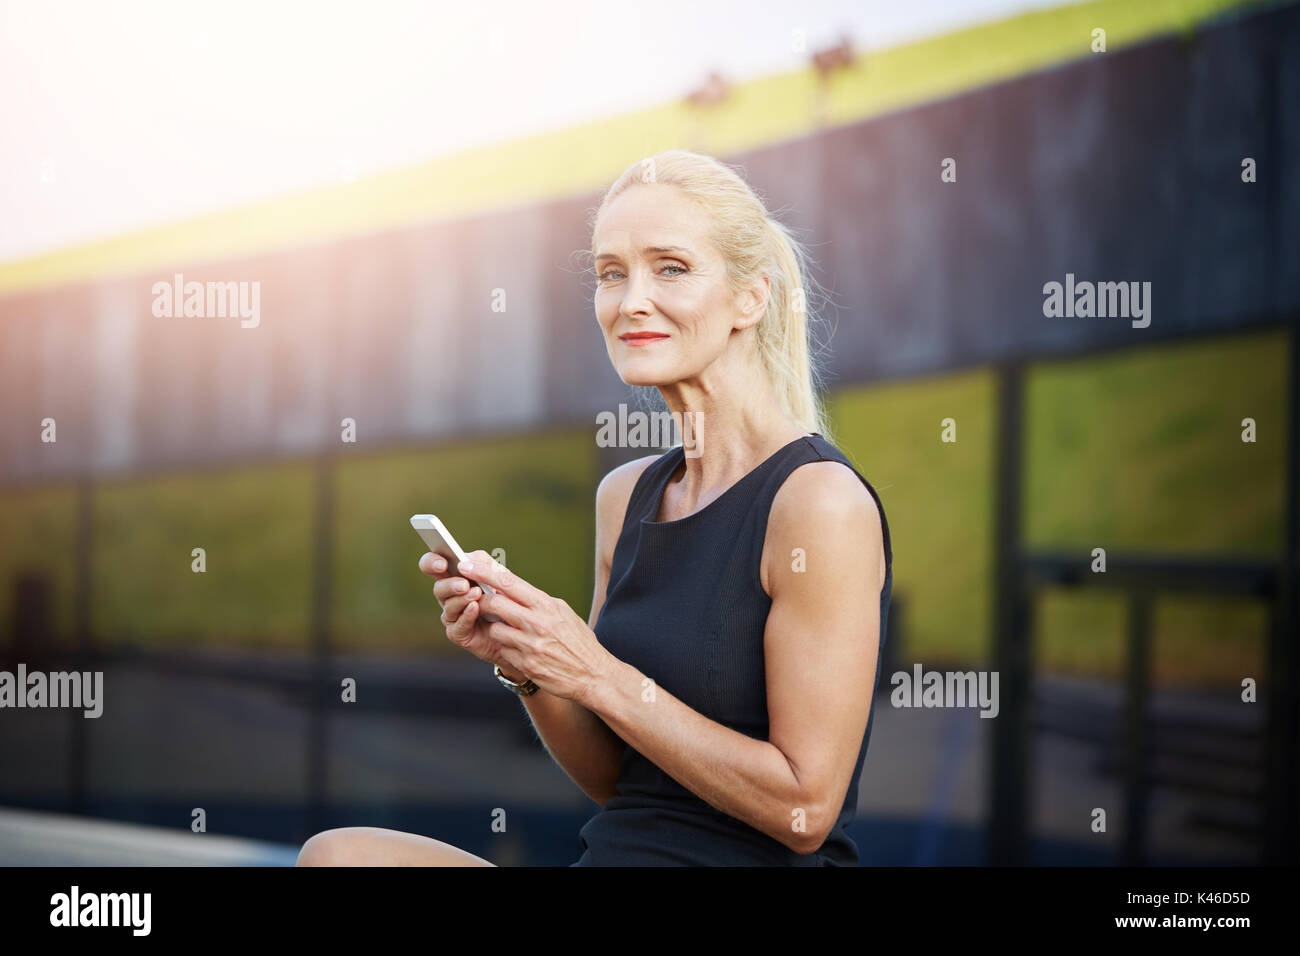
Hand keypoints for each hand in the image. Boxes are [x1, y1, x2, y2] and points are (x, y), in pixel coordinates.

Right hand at [419, 551, 516, 675]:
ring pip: (448, 606)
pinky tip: (475, 608)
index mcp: (452, 575)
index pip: (432, 565)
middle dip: (450, 585)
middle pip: (438, 588)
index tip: (442, 564)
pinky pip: (457, 626)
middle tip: (464, 584)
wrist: (516, 623)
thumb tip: (465, 561)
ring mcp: (452, 615)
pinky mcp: (458, 633)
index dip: (431, 563)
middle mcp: (448, 595)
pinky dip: (466, 616)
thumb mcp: (497, 572)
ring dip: (461, 599)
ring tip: (476, 594)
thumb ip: (482, 563)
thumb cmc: (504, 593)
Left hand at [452, 549, 618, 705]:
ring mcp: (530, 645)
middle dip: (482, 601)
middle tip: (478, 601)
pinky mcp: (526, 665)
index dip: (483, 571)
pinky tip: (522, 651)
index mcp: (547, 605)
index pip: (508, 582)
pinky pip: (504, 650)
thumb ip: (537, 601)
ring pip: (496, 629)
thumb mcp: (563, 613)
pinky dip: (508, 648)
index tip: (466, 564)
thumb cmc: (578, 641)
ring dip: (497, 629)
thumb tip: (510, 586)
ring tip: (513, 632)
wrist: (594, 675)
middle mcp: (537, 623)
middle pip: (495, 603)